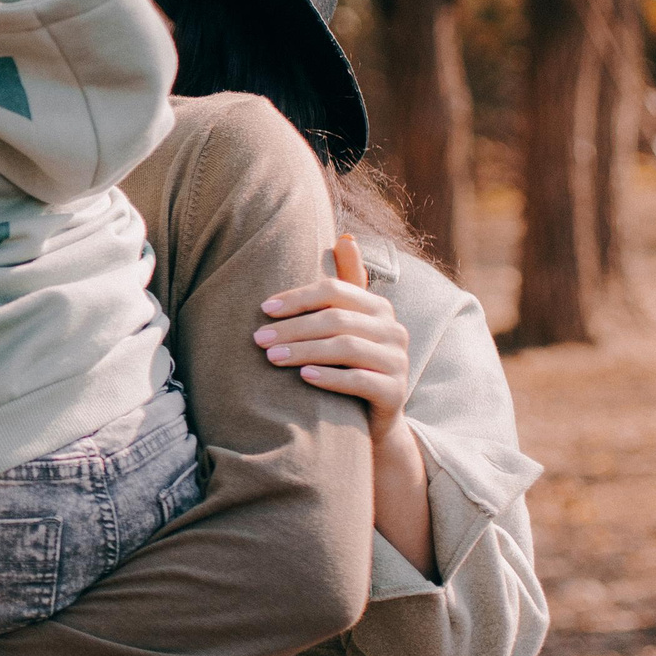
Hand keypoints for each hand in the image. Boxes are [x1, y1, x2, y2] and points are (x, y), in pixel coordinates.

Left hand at [255, 232, 411, 439]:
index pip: (335, 291)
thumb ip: (345, 284)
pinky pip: (360, 380)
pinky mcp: (396, 392)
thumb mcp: (347, 324)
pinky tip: (303, 377)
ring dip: (303, 351)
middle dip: (293, 327)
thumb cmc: (349, 365)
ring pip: (346, 348)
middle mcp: (393, 330)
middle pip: (336, 320)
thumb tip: (345, 235)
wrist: (371, 420)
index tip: (263, 309)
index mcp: (378, 307)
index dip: (297, 297)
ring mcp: (398, 361)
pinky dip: (330, 377)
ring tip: (271, 358)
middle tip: (258, 339)